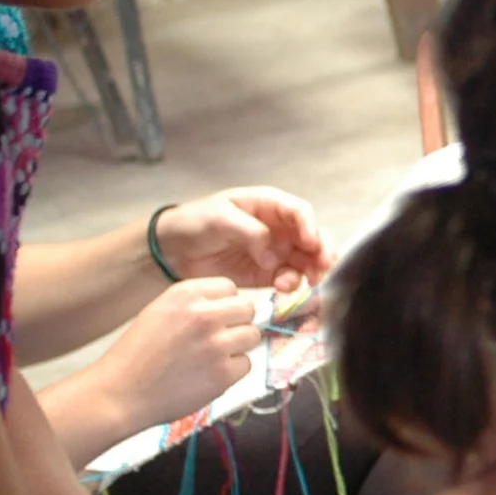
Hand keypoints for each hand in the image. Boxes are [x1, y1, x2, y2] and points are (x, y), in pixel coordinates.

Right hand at [96, 279, 263, 436]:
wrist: (120, 393)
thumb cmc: (137, 356)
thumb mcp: (160, 312)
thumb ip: (194, 304)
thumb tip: (230, 305)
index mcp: (184, 295)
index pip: (229, 288)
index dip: (225, 304)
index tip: (216, 318)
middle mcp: (203, 315)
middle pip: (247, 309)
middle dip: (238, 323)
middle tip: (219, 339)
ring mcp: (216, 344)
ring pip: (252, 336)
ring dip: (238, 347)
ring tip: (212, 358)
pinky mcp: (223, 373)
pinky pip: (245, 365)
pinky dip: (231, 372)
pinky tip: (207, 375)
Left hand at [152, 187, 331, 292]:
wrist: (172, 250)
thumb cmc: (194, 222)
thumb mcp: (219, 218)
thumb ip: (250, 232)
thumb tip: (273, 255)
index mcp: (269, 205)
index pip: (300, 212)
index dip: (310, 227)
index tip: (311, 243)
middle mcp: (279, 228)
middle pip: (312, 238)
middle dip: (322, 252)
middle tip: (322, 267)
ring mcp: (276, 252)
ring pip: (306, 261)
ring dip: (310, 272)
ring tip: (302, 282)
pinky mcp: (268, 274)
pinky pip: (289, 279)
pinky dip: (292, 285)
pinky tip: (281, 288)